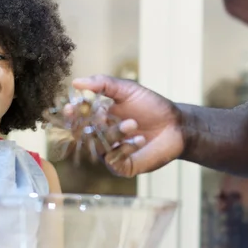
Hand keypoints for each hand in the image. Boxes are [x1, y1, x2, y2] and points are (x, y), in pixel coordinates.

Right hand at [71, 75, 187, 177]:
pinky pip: (113, 160)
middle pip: (84, 134)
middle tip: (103, 117)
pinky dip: (126, 148)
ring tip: (133, 123)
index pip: (78, 117)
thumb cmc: (153, 107)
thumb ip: (103, 84)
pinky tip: (140, 140)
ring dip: (115, 133)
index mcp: (99, 117)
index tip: (71, 108)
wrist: (177, 125)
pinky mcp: (121, 166)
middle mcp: (102, 135)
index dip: (72, 114)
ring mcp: (111, 152)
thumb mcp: (127, 90)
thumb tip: (76, 82)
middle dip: (92, 125)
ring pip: (100, 146)